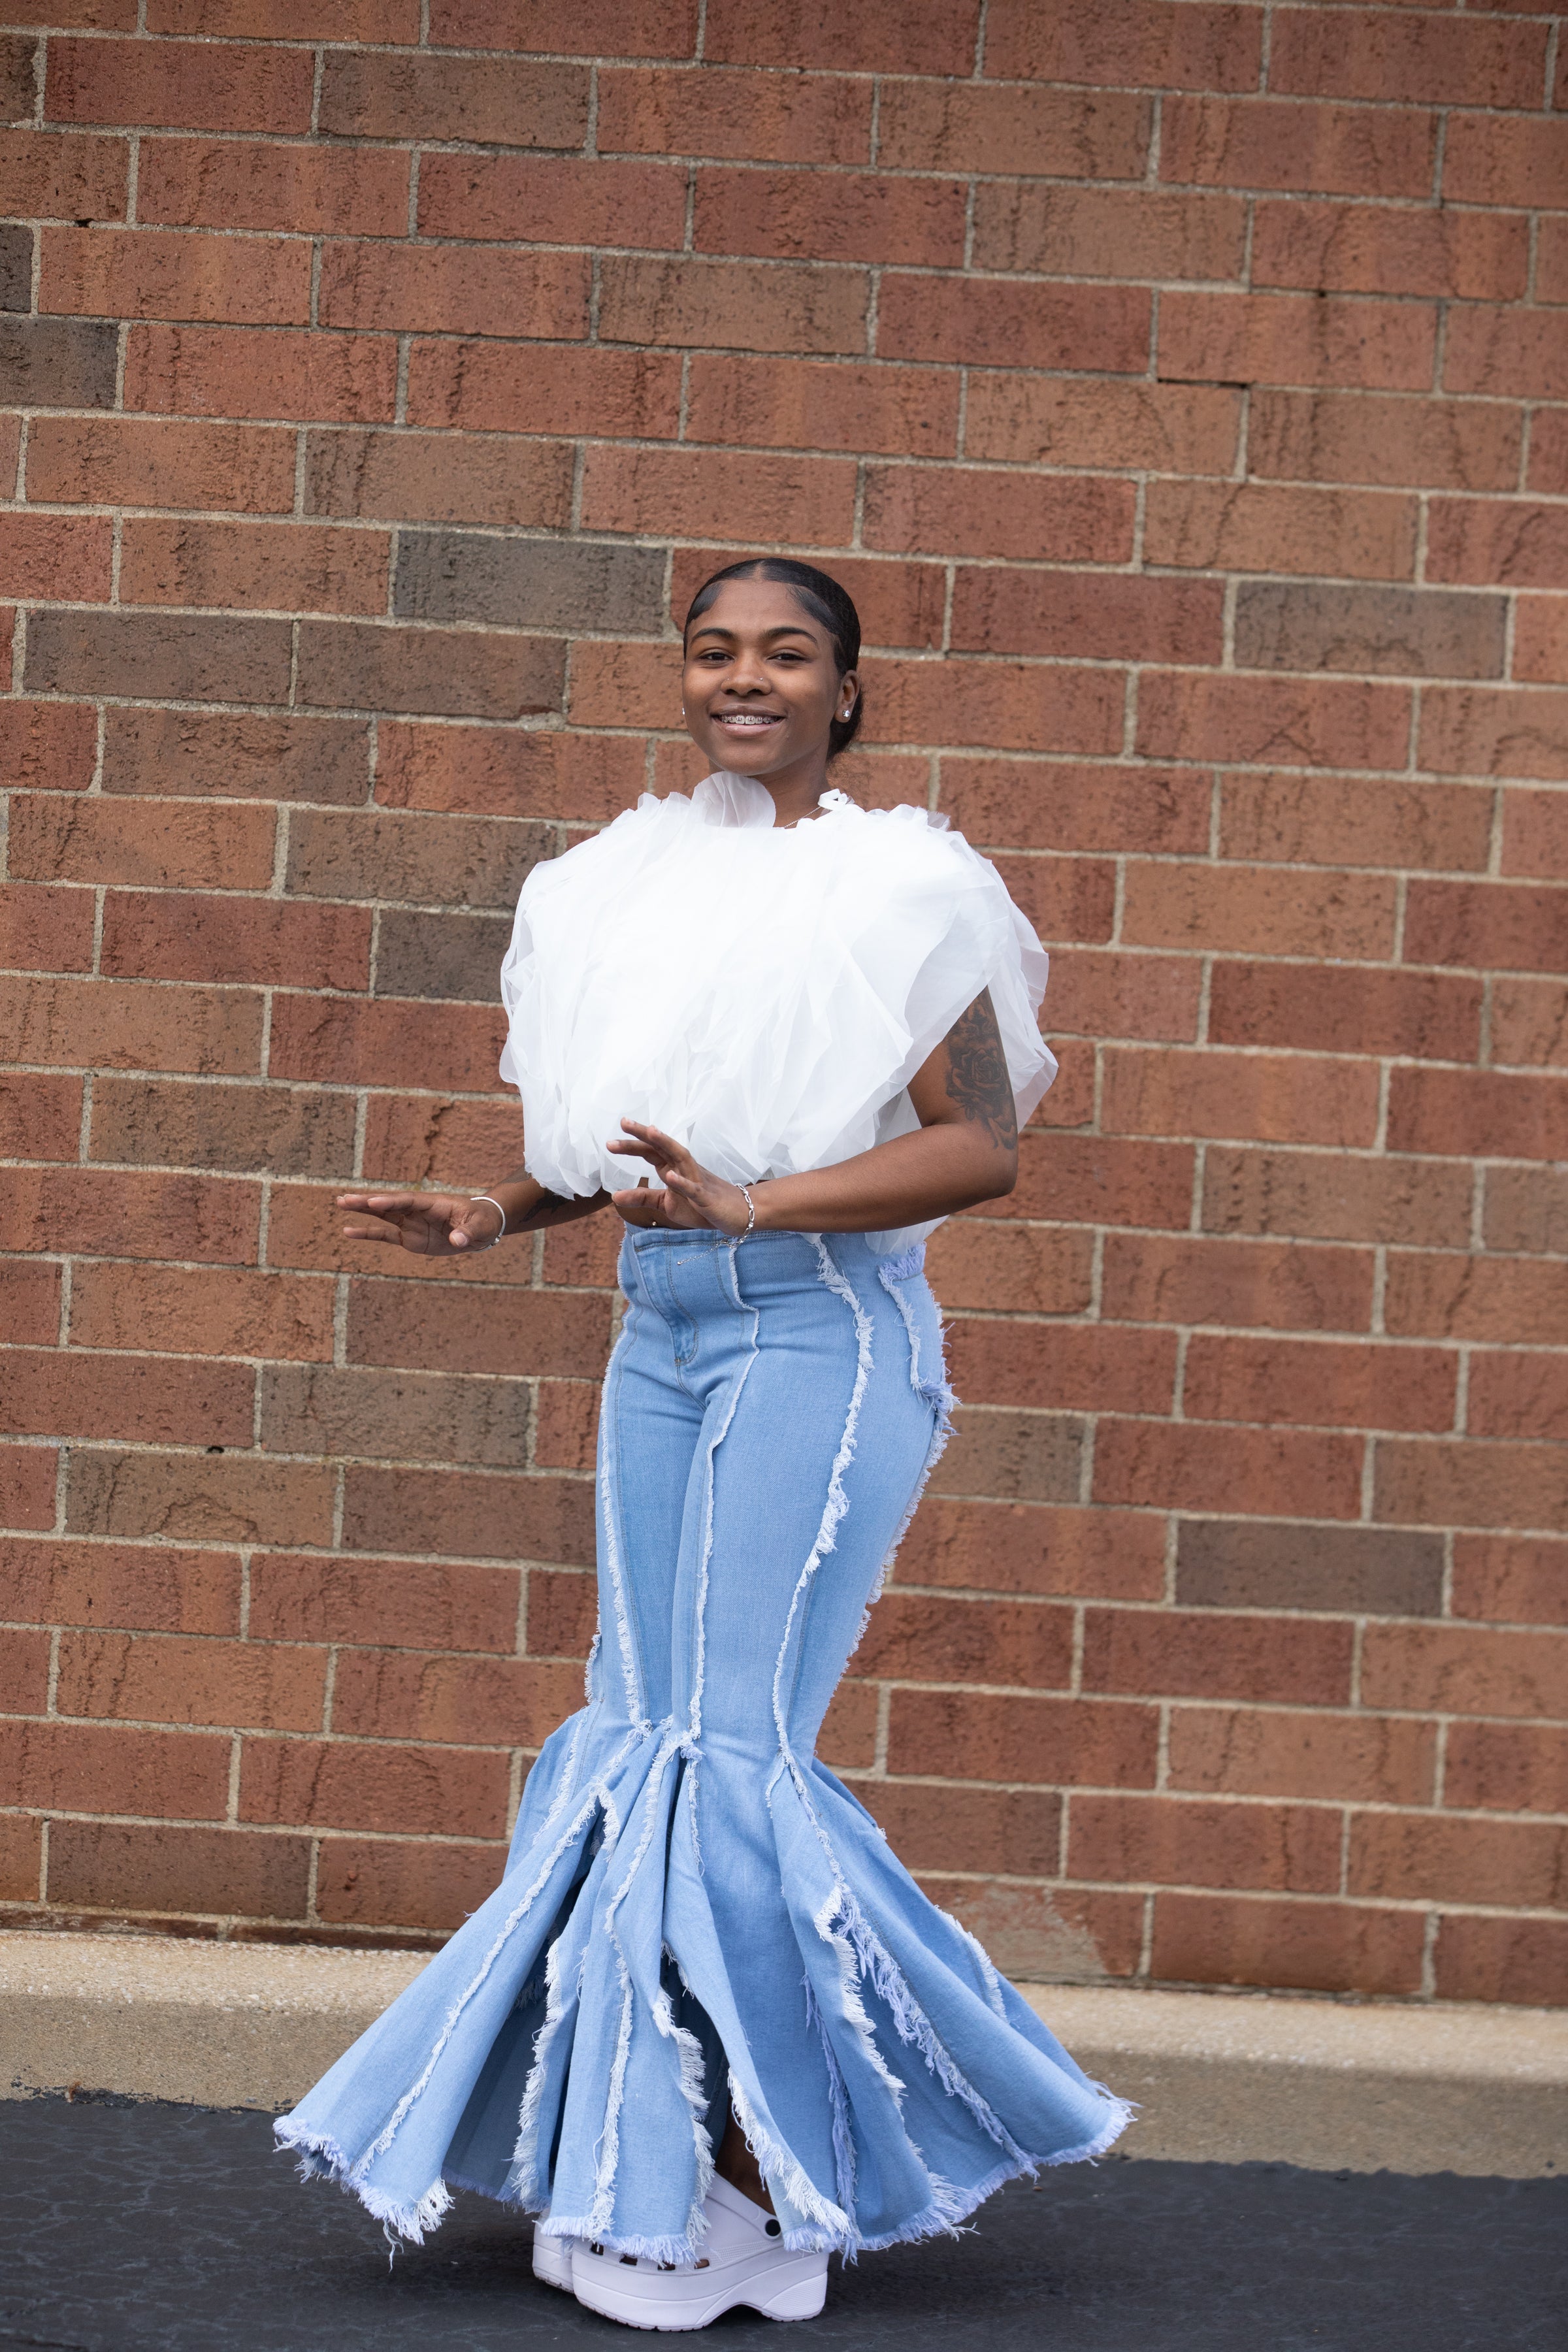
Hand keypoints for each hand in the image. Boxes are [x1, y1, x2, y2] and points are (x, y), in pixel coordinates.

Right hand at [335, 1192, 504, 1255]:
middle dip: (368, 1202)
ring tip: (341, 1204)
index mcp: (433, 1203)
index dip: (391, 1201)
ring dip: (362, 1211)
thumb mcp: (480, 1227)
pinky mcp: (410, 1237)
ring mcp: (411, 1223)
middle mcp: (417, 1210)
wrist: (482, 1227)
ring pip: (382, 1215)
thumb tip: (457, 1240)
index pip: (408, 1201)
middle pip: (389, 1204)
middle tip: (344, 1199)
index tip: (373, 1201)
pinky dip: (368, 1234)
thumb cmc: (482, 1222)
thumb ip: (467, 1233)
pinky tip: (348, 1231)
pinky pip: (386, 1235)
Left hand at [606, 1122, 752, 1236]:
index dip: (633, 1144)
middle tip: (624, 1122)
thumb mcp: (666, 1204)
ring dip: (666, 1144)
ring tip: (650, 1131)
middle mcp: (685, 1168)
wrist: (737, 1214)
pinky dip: (682, 1182)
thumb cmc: (701, 1207)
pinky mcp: (707, 1198)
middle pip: (663, 1147)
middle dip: (644, 1135)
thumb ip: (642, 1197)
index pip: (651, 1152)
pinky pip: (694, 1188)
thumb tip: (614, 1196)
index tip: (611, 1140)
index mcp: (674, 1168)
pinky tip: (670, 1176)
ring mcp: (697, 1181)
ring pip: (681, 1157)